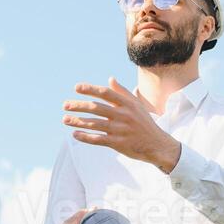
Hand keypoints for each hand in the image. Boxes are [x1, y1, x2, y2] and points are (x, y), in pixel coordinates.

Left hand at [63, 77, 182, 172]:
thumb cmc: (145, 123)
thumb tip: (110, 79)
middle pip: (96, 108)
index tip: (76, 88)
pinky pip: (98, 139)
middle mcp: (123, 115)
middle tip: (65, 105)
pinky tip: (75, 134)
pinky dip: (85, 137)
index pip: (105, 93)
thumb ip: (122, 92)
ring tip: (65, 119)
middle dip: (78, 106)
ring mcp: (120, 129)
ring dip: (77, 121)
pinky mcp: (118, 143)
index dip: (90, 89)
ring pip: (94, 123)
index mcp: (127, 104)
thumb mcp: (137, 105)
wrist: (157, 145)